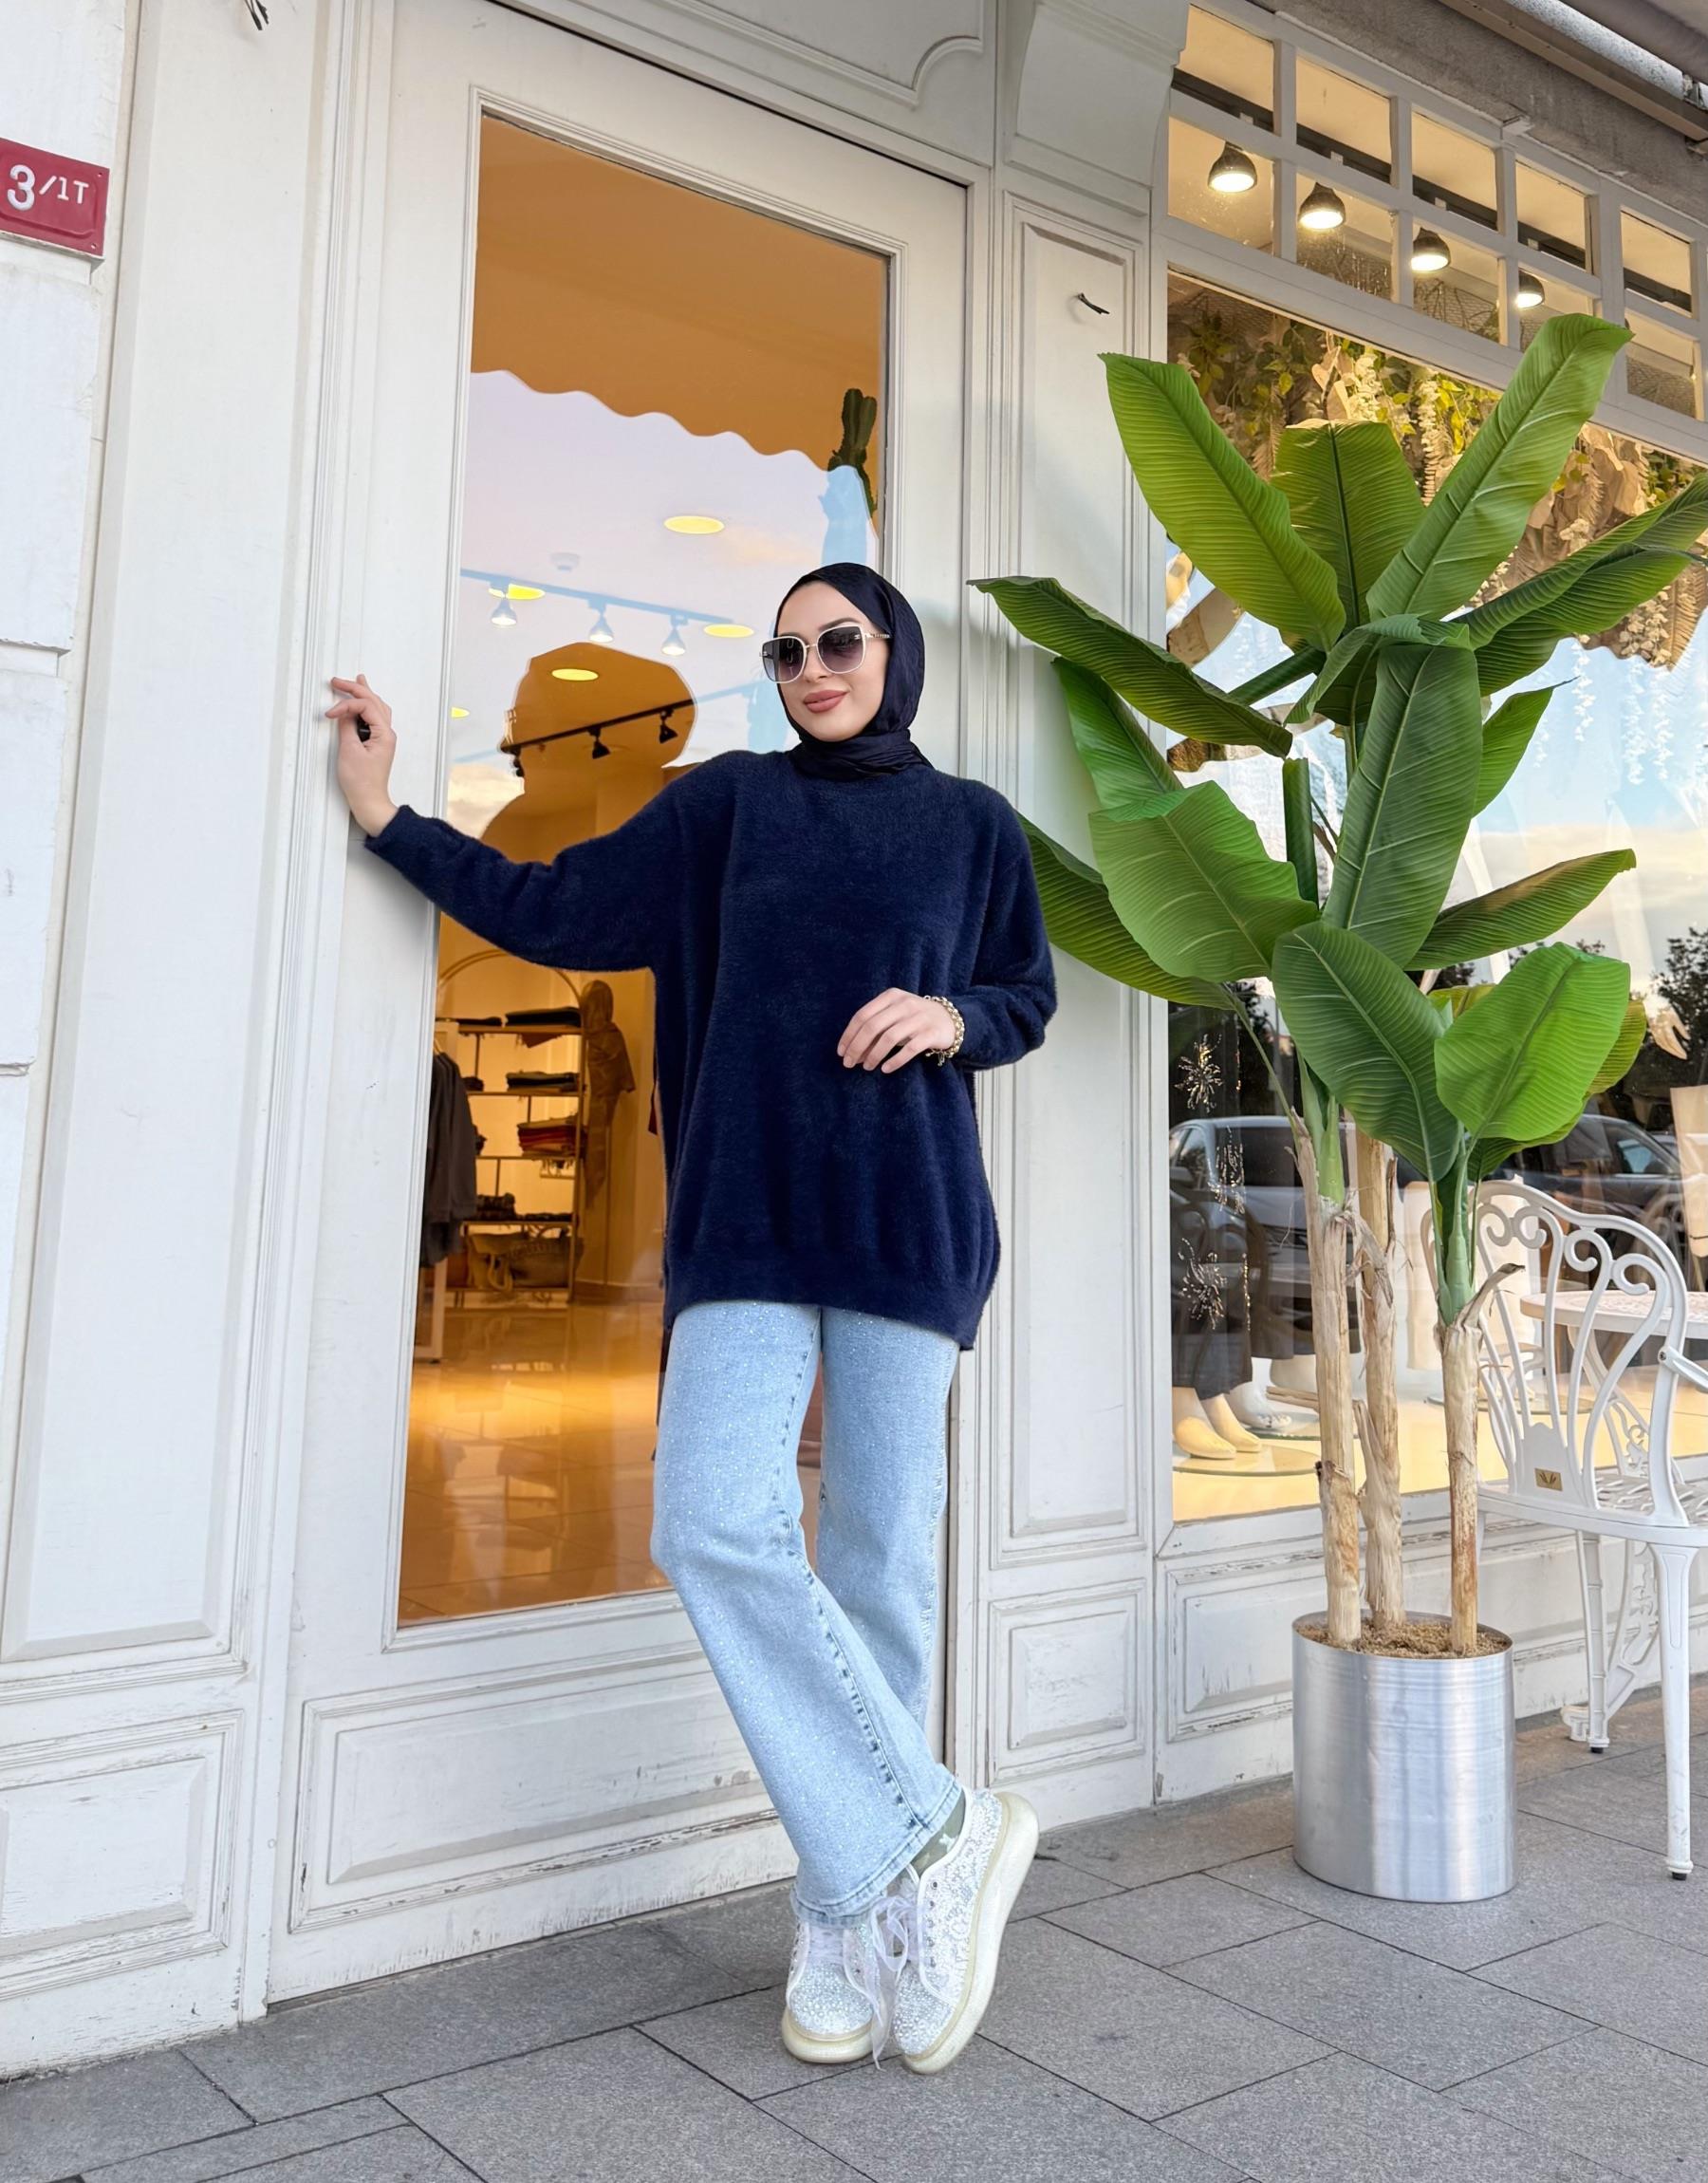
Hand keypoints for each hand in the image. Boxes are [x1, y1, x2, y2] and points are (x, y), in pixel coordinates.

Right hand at [324, 673, 399, 835]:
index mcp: (384, 734)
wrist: (369, 801)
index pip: (365, 706)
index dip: (346, 705)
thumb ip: (347, 727)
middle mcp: (387, 733)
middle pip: (373, 702)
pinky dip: (365, 707)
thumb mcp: (349, 751)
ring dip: (364, 694)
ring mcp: (383, 738)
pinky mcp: (377, 743)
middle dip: (355, 689)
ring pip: (376, 708)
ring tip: (357, 680)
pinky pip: (374, 718)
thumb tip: (344, 713)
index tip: (330, 714)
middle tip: (338, 681)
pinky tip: (361, 702)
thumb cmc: (362, 782)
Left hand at [838, 989, 957, 1072]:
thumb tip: (852, 1053)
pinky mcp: (931, 1033)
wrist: (950, 1019)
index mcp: (891, 996)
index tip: (841, 1052)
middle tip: (849, 1063)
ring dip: (874, 1055)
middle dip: (857, 1047)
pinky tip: (886, 1069)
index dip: (849, 1035)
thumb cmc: (914, 1019)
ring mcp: (919, 1018)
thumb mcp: (894, 1016)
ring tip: (866, 1067)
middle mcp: (904, 1004)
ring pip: (889, 1038)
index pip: (863, 1015)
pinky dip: (896, 1060)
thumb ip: (875, 1030)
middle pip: (873, 1026)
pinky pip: (910, 1048)